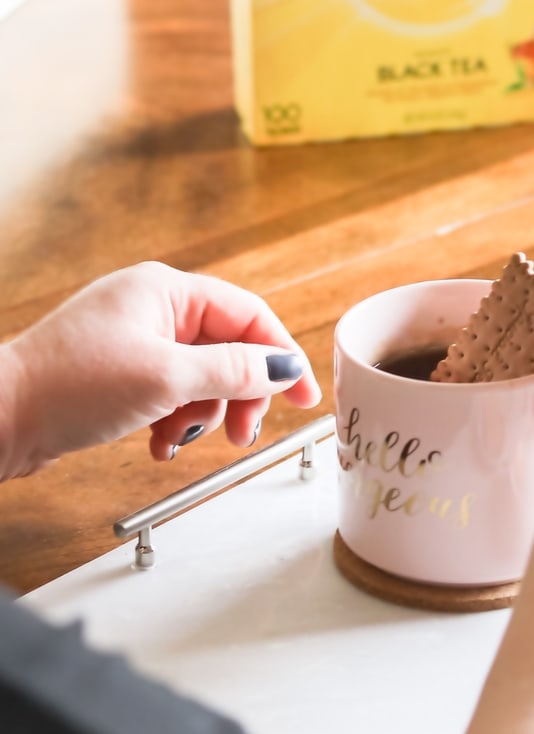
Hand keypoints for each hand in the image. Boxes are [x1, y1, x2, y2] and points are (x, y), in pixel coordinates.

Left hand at [1, 262, 321, 477]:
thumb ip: (233, 370)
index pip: (248, 315)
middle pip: (227, 350)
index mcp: (166, 291)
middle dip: (238, 396)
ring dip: (201, 415)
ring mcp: (136, 340)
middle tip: (241, 434)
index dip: (281, 356)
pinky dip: (174, 420)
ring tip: (179, 441)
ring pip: (201, 378)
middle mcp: (154, 309)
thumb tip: (283, 367)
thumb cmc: (67, 385)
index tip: (303, 395)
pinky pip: (171, 393)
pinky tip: (158, 442)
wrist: (0, 417)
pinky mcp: (121, 372)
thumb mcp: (167, 377)